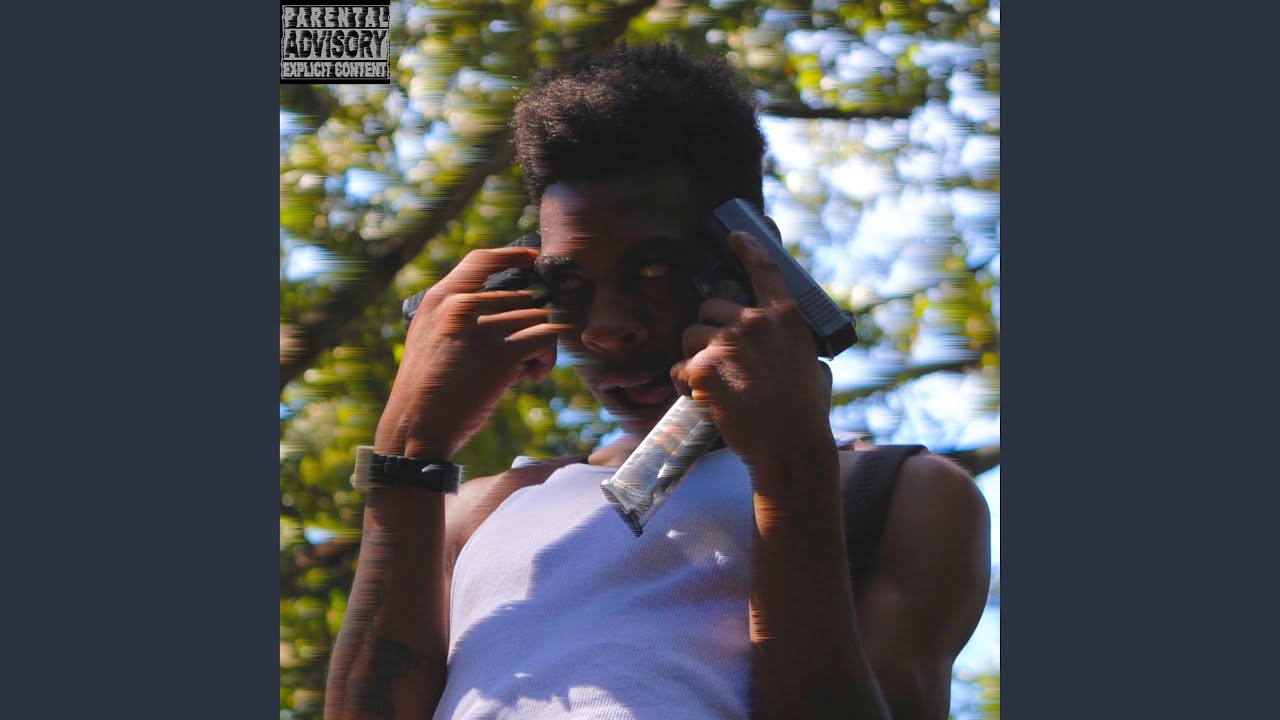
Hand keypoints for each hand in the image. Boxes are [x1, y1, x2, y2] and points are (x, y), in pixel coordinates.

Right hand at [375, 247, 569, 458]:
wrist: (416, 427)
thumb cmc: (425, 390)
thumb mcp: (428, 337)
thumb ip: (456, 314)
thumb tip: (503, 304)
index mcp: (439, 298)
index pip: (483, 259)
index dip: (514, 255)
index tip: (534, 259)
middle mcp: (460, 305)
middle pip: (522, 295)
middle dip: (531, 324)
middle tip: (520, 355)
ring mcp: (482, 328)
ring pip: (539, 317)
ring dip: (541, 346)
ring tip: (525, 370)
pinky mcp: (502, 355)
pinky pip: (547, 340)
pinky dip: (547, 360)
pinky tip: (531, 377)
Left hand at [670, 232, 834, 465]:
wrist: (790, 446)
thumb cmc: (806, 414)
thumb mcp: (814, 368)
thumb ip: (797, 349)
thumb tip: (796, 352)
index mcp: (786, 317)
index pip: (764, 268)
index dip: (748, 247)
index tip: (735, 236)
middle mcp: (755, 321)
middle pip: (711, 307)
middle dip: (709, 330)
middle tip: (720, 359)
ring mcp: (727, 342)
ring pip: (691, 336)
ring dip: (695, 358)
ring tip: (715, 386)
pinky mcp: (704, 367)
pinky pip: (679, 368)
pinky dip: (686, 386)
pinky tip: (705, 401)